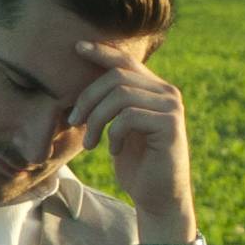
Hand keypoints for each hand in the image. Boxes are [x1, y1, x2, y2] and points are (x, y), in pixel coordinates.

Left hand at [69, 41, 195, 239]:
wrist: (158, 197)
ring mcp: (171, 107)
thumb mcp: (120, 128)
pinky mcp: (170, 125)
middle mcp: (167, 92)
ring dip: (96, 119)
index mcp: (155, 89)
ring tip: (89, 143)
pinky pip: (129, 116)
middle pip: (117, 76)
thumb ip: (113, 103)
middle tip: (73, 122)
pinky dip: (113, 134)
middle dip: (88, 97)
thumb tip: (85, 81)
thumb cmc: (136, 164)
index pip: (126, 61)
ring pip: (120, 95)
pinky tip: (113, 151)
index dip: (101, 51)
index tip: (76, 47)